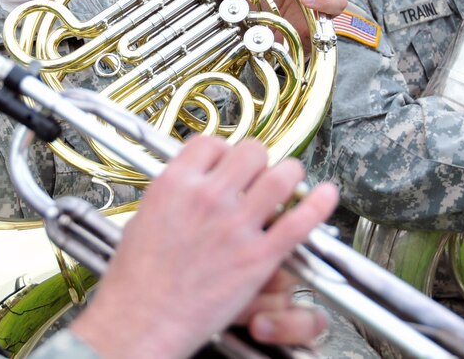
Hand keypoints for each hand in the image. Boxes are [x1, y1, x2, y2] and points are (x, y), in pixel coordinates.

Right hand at [71, 135, 338, 358]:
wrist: (142, 321)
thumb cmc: (137, 280)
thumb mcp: (143, 219)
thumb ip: (173, 196)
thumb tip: (187, 186)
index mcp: (175, 184)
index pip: (211, 143)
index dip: (223, 151)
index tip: (226, 162)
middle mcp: (208, 197)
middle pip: (250, 152)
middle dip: (257, 160)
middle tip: (258, 173)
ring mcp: (236, 225)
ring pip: (280, 177)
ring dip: (289, 174)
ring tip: (291, 178)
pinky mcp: (258, 256)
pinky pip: (299, 221)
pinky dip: (319, 205)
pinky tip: (327, 196)